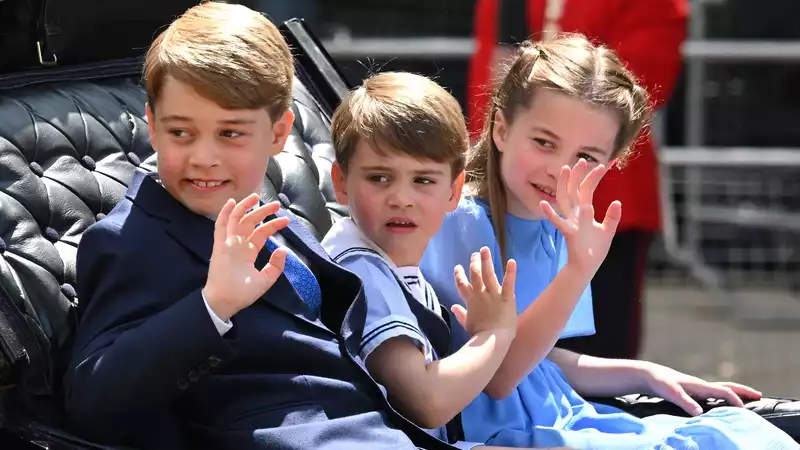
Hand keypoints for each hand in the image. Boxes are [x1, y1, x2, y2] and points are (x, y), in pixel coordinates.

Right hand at [204, 194, 289, 320]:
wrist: (225, 302)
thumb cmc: (242, 293)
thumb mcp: (265, 280)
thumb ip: (275, 266)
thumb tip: (283, 250)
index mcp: (248, 252)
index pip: (261, 233)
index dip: (273, 226)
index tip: (286, 221)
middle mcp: (238, 245)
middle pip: (251, 223)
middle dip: (263, 212)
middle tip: (276, 205)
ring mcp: (228, 244)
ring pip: (236, 220)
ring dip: (245, 207)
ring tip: (256, 197)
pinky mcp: (219, 246)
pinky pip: (221, 226)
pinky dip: (225, 214)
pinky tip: (232, 202)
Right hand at [451, 247, 517, 337]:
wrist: (492, 341)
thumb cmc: (479, 335)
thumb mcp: (467, 324)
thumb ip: (460, 314)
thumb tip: (453, 307)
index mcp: (470, 301)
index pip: (462, 285)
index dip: (459, 275)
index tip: (458, 267)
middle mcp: (480, 294)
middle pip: (475, 275)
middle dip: (474, 263)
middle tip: (475, 254)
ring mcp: (493, 295)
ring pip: (488, 274)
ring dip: (486, 261)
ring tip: (485, 249)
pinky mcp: (506, 298)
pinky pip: (508, 283)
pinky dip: (510, 272)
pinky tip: (512, 261)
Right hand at [540, 159, 620, 276]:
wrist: (587, 267)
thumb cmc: (594, 250)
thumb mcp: (607, 231)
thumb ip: (612, 217)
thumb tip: (617, 202)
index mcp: (584, 212)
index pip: (588, 190)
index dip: (594, 177)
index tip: (603, 164)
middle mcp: (576, 214)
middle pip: (574, 190)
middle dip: (578, 175)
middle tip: (582, 160)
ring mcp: (571, 221)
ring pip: (565, 199)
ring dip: (564, 185)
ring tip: (565, 169)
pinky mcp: (569, 232)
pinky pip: (558, 222)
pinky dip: (550, 214)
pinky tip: (543, 204)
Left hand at [642, 362, 762, 415]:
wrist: (648, 374)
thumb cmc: (659, 382)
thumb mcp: (671, 392)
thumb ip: (685, 402)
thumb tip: (700, 413)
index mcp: (699, 385)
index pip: (724, 391)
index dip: (735, 400)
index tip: (745, 410)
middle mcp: (701, 385)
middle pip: (727, 386)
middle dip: (743, 391)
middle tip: (759, 395)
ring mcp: (697, 387)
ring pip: (720, 389)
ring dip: (735, 393)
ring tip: (746, 399)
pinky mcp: (691, 391)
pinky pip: (713, 393)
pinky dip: (723, 396)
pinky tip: (722, 403)